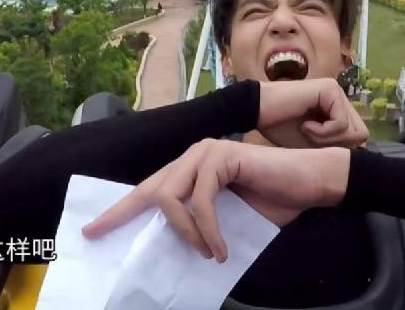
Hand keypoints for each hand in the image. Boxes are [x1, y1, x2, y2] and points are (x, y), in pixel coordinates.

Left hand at [81, 138, 349, 262]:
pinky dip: (207, 228)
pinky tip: (219, 247)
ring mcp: (205, 151)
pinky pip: (200, 199)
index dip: (120, 210)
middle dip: (122, 213)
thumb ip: (199, 225)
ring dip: (187, 232)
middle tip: (100, 235)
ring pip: (170, 196)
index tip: (94, 230)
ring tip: (208, 253)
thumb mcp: (227, 221)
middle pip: (149, 189)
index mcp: (192, 170)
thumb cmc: (273, 202)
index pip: (149, 190)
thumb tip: (168, 250)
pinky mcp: (221, 155)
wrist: (311, 185)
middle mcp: (193, 156)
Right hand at [258, 78, 367, 148]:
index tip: (315, 146)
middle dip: (336, 145)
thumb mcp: (313, 145)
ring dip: (327, 139)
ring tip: (306, 131)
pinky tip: (304, 124)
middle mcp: (340, 98)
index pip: (357, 137)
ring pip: (353, 131)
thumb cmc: (280, 128)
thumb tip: (359, 156)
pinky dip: (323, 132)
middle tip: (311, 139)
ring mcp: (336, 91)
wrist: (256, 111)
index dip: (340, 149)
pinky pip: (341, 123)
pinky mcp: (330, 89)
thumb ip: (335, 148)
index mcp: (336, 109)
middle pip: (361, 134)